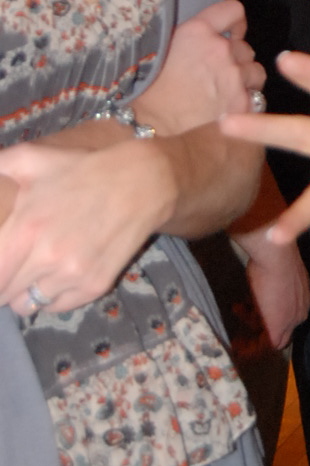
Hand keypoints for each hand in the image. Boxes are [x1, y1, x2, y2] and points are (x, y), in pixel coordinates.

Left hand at [0, 141, 168, 314]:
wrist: (141, 181)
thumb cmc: (82, 169)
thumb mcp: (31, 158)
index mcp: (25, 229)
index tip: (0, 260)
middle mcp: (47, 258)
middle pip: (4, 294)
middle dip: (4, 282)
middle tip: (13, 264)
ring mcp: (72, 275)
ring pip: (28, 305)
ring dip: (26, 290)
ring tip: (36, 270)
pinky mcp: (94, 286)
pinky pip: (57, 307)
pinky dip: (53, 295)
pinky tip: (60, 273)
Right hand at [134, 0, 264, 134]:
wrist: (148, 131)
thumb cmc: (145, 95)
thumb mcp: (161, 52)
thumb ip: (188, 40)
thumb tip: (202, 42)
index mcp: (197, 32)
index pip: (233, 10)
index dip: (235, 23)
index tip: (232, 33)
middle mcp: (222, 51)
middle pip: (244, 48)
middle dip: (234, 60)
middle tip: (215, 76)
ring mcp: (235, 78)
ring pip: (255, 72)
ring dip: (244, 80)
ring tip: (224, 95)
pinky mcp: (244, 105)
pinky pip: (256, 99)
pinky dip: (245, 104)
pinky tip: (227, 112)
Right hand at [233, 226, 309, 349]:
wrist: (276, 257)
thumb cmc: (273, 258)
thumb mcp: (276, 272)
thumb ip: (274, 285)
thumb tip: (264, 285)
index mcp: (303, 299)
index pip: (290, 318)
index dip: (271, 317)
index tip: (255, 311)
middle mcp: (301, 312)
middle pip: (284, 332)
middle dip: (263, 327)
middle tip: (245, 322)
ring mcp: (291, 322)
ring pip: (273, 338)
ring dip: (252, 333)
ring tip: (237, 324)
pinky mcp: (277, 328)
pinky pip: (265, 346)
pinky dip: (251, 348)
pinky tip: (237, 344)